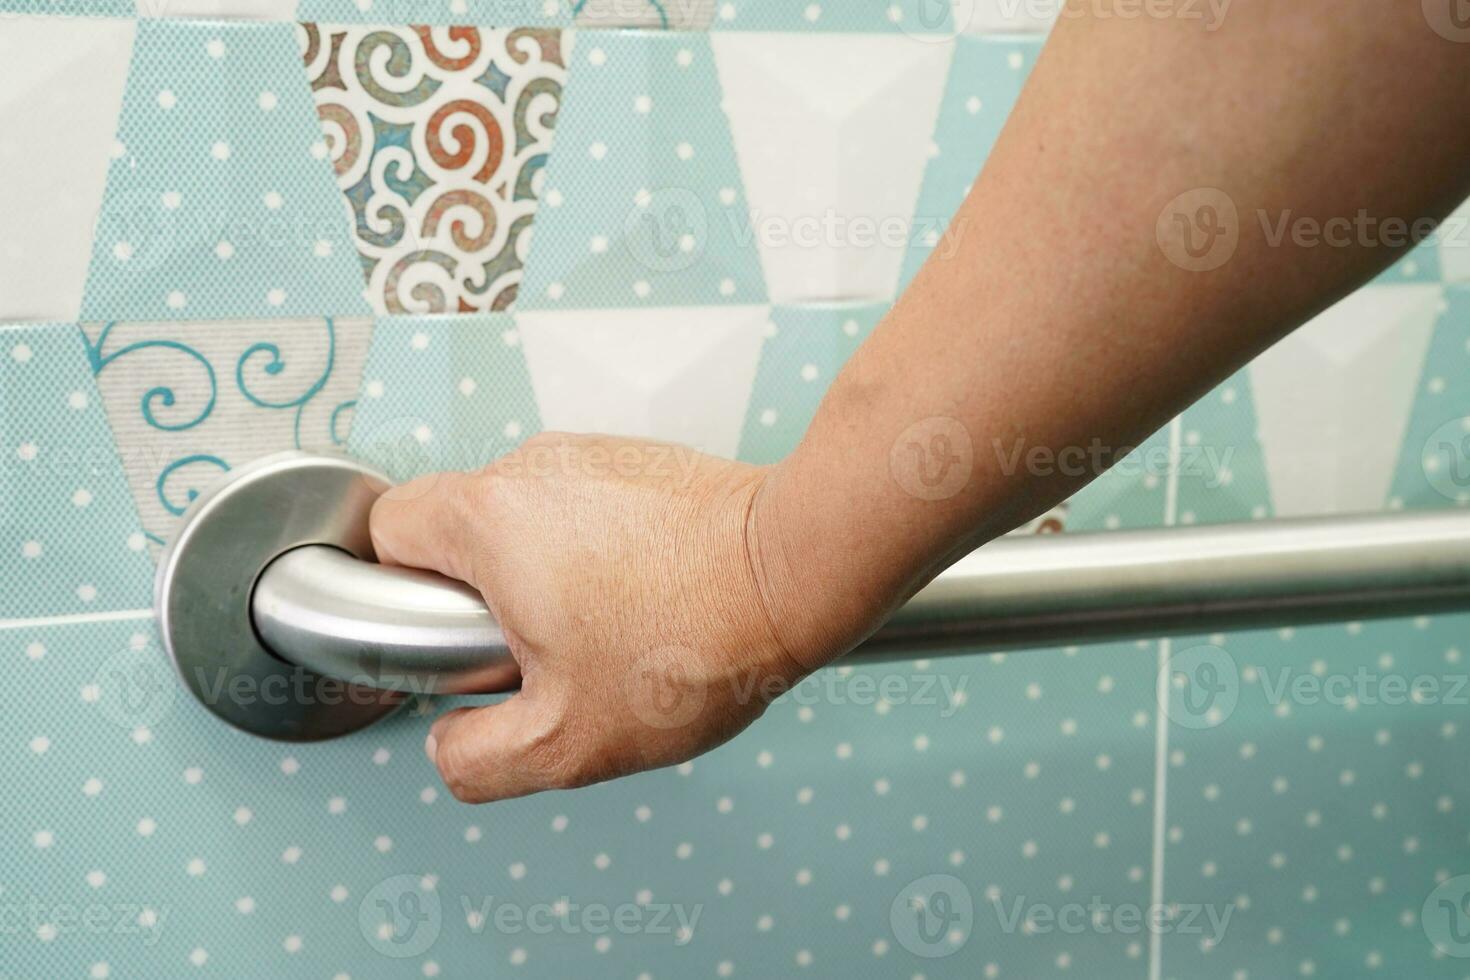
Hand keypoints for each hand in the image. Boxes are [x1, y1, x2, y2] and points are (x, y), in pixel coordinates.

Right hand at [369, 433, 821, 802]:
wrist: (799, 572)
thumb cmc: (698, 638)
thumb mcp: (565, 743)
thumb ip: (475, 757)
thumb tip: (452, 746)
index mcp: (488, 518)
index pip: (385, 533)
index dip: (400, 597)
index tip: (449, 642)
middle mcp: (531, 467)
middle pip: (457, 531)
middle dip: (482, 599)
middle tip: (541, 652)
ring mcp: (589, 456)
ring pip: (525, 524)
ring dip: (544, 578)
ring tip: (609, 630)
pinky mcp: (638, 462)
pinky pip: (584, 512)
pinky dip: (598, 554)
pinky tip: (649, 599)